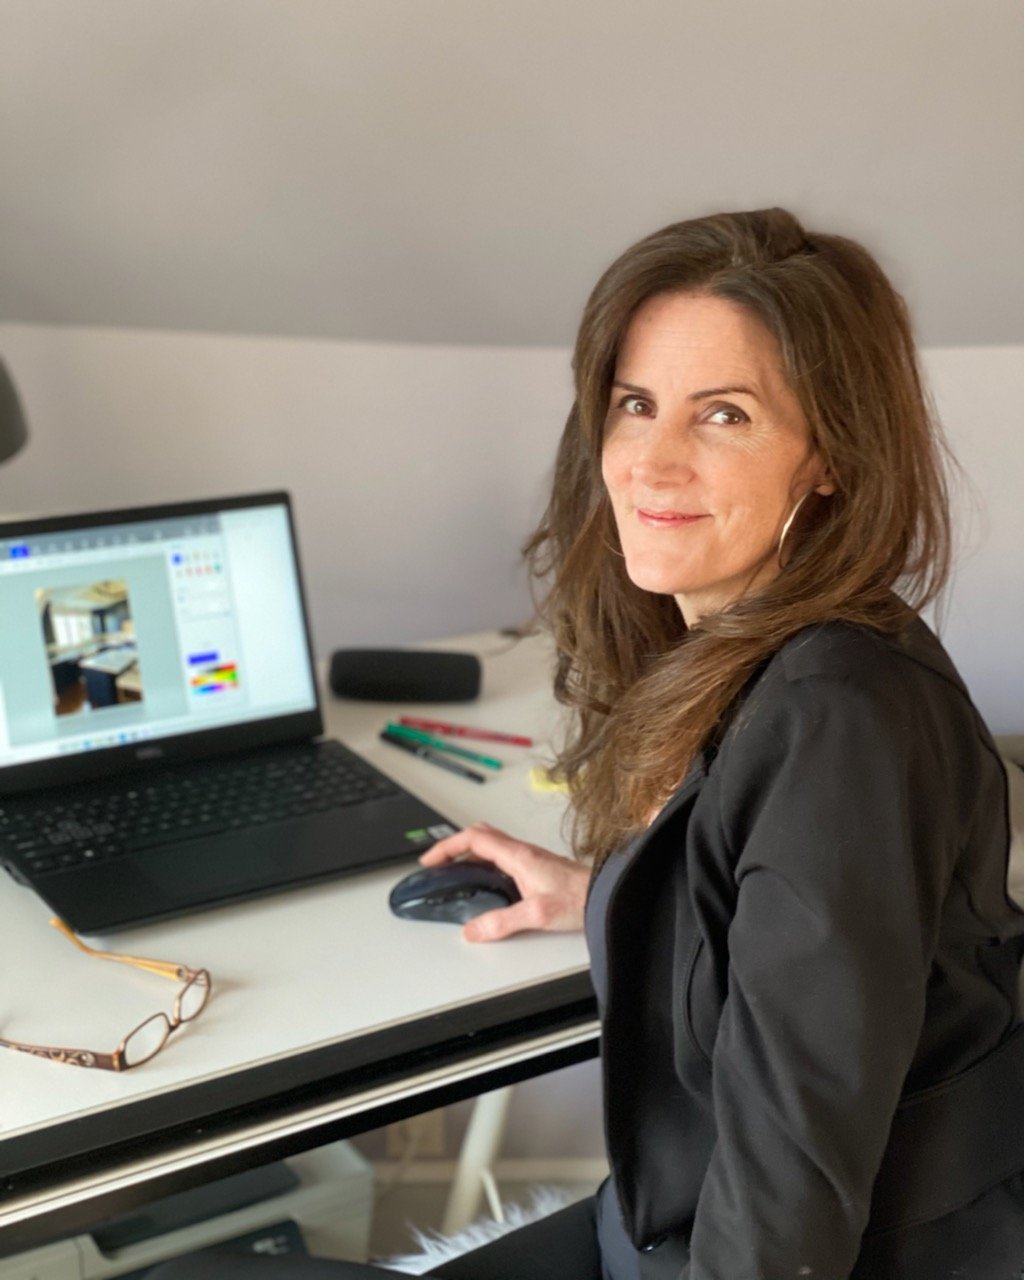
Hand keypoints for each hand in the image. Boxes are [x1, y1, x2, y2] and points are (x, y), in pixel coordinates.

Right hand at [419, 821, 589, 941]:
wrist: (606, 895)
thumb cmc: (580, 898)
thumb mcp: (537, 914)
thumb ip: (502, 922)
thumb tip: (473, 929)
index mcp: (518, 855)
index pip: (474, 838)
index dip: (447, 846)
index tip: (430, 860)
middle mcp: (523, 852)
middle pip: (480, 834)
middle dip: (454, 844)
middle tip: (439, 861)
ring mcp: (530, 857)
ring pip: (491, 843)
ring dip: (469, 851)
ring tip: (455, 868)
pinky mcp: (536, 867)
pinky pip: (502, 855)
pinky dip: (484, 860)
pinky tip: (485, 879)